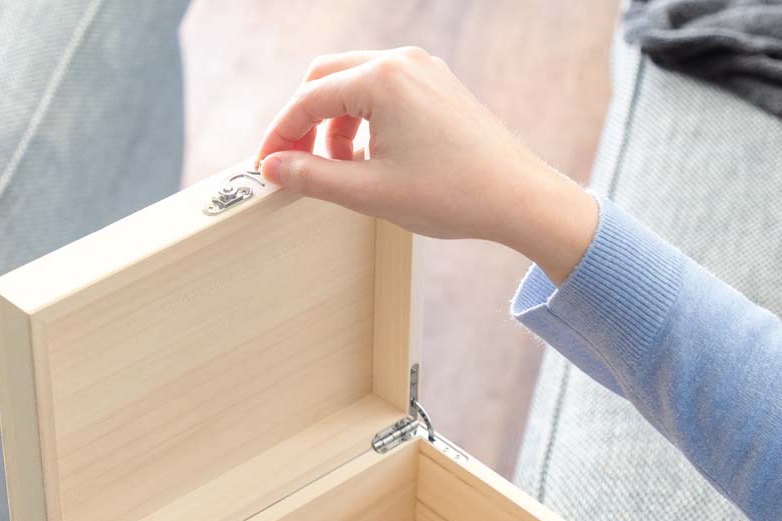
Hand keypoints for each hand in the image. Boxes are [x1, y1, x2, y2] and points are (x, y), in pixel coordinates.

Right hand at [256, 47, 597, 283]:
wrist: (517, 198)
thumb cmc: (451, 195)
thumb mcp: (370, 193)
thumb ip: (313, 178)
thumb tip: (272, 169)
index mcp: (381, 79)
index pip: (308, 100)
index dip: (280, 136)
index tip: (265, 168)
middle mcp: (401, 61)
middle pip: (326, 79)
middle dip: (304, 123)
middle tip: (294, 165)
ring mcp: (423, 70)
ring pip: (355, 85)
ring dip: (335, 124)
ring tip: (339, 171)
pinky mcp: (438, 86)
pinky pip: (385, 93)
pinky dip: (365, 121)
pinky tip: (370, 160)